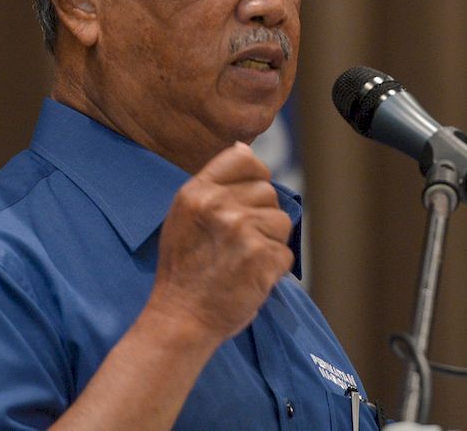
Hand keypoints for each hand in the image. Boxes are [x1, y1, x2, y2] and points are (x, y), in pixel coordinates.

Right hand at [147, 141, 294, 341]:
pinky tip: (250, 277)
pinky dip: (273, 269)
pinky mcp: (261, 257)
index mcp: (196, 192)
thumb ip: (212, 185)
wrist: (181, 318)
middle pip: (267, 192)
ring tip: (243, 261)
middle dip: (262, 217)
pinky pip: (285, 253)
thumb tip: (244, 148)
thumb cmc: (183, 271)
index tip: (248, 199)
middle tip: (239, 243)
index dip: (255, 176)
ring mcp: (241, 230)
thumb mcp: (182, 217)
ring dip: (270, 243)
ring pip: (281, 221)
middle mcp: (218, 205)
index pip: (244, 158)